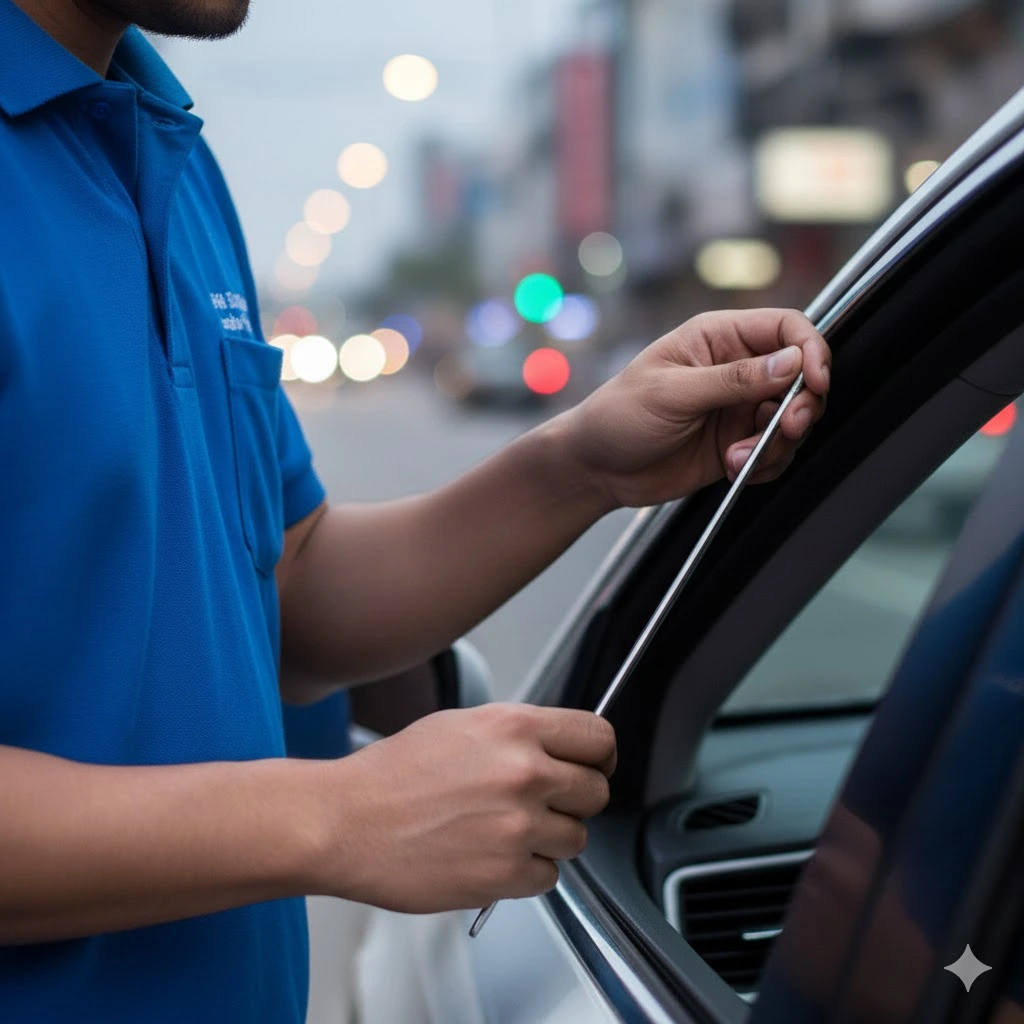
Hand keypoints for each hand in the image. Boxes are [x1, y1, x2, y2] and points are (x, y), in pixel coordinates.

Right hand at [313, 704, 615, 912]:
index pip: (598, 738)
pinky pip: (548, 878)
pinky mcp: (505, 874)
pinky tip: (492, 856)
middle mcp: (524, 773)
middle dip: (575, 800)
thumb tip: (557, 748)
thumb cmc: (393, 775)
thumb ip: (518, 735)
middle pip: (596, 791)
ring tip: (507, 831)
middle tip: (546, 804)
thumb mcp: (462, 725)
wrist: (347, 821)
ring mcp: (517, 825)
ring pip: (576, 838)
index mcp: (515, 728)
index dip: (600, 756)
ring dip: (550, 839)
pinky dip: (526, 873)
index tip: (594, 767)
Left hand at [560, 308, 830, 508]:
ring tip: (737, 459)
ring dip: (777, 443)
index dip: (811, 350)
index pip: (787, 328)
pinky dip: (766, 465)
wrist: (596, 469)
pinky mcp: (738, 443)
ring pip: (794, 419)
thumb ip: (733, 379)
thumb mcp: (672, 394)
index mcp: (719, 338)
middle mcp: (737, 369)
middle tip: (784, 429)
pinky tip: (734, 470)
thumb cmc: (618, 416)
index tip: (814, 382)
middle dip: (802, 405)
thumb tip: (791, 362)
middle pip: (802, 376)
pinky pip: (776, 452)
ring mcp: (739, 408)